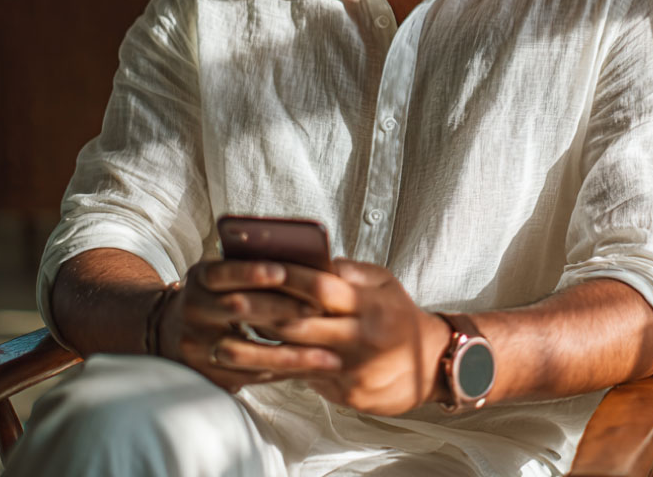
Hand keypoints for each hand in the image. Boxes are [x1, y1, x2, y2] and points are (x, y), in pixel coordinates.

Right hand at [155, 259, 340, 390]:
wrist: (168, 330)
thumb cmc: (214, 292)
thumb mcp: (221, 272)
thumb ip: (250, 266)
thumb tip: (302, 262)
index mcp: (200, 278)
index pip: (223, 272)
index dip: (251, 272)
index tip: (282, 270)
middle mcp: (193, 310)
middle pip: (238, 308)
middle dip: (281, 308)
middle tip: (317, 309)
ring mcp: (195, 346)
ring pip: (245, 351)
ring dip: (289, 354)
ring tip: (327, 355)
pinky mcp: (206, 375)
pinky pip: (249, 376)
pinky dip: (281, 372)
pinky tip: (310, 370)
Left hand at [195, 258, 451, 414]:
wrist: (430, 365)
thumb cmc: (399, 314)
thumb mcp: (383, 282)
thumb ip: (349, 271)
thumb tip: (313, 258)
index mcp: (366, 303)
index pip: (320, 286)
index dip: (288, 277)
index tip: (257, 267)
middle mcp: (358, 335)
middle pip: (300, 323)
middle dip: (260, 312)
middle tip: (226, 302)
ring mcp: (351, 368)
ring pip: (295, 358)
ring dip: (256, 351)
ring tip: (222, 344)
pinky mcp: (346, 394)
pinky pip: (305, 381)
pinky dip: (277, 373)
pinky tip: (249, 367)